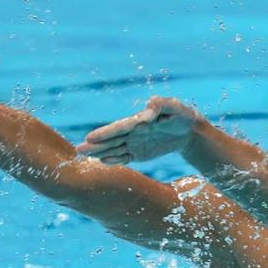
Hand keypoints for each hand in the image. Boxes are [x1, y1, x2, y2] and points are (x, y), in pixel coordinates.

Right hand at [77, 96, 205, 164]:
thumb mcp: (176, 108)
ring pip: (115, 148)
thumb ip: (162, 105)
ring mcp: (134, 143)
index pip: (120, 128)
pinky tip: (102, 162)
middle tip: (78, 150)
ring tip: (83, 155)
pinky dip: (114, 160)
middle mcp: (133, 132)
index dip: (106, 133)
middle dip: (96, 144)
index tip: (90, 137)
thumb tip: (148, 106)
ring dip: (100, 152)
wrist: (189, 130)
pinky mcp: (139, 153)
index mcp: (139, 121)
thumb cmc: (183, 115)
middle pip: (112, 139)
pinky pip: (125, 157)